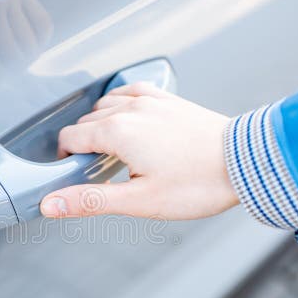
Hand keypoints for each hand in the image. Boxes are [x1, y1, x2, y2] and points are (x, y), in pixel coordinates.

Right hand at [40, 82, 238, 219]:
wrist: (247, 163)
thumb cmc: (199, 183)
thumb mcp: (139, 200)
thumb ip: (90, 200)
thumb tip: (50, 204)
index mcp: (118, 131)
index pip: (70, 138)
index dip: (66, 160)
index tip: (76, 177)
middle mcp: (131, 108)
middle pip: (86, 122)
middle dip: (83, 146)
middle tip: (96, 173)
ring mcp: (152, 100)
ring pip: (107, 105)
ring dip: (101, 126)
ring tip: (114, 154)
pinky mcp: (169, 99)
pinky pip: (131, 92)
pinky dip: (121, 106)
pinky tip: (130, 123)